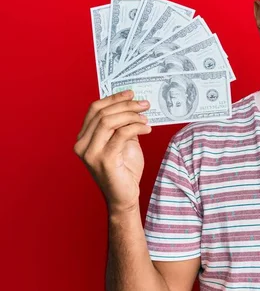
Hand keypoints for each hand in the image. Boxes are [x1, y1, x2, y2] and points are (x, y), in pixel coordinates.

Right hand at [73, 90, 152, 213]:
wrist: (125, 197)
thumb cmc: (124, 170)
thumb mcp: (122, 142)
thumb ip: (122, 125)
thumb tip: (132, 104)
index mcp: (83, 138)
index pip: (95, 109)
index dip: (113, 98)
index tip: (131, 93)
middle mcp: (82, 145)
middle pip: (103, 113)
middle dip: (126, 105)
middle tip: (144, 104)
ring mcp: (91, 153)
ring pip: (110, 121)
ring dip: (132, 115)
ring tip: (146, 118)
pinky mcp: (105, 160)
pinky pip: (121, 134)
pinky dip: (136, 127)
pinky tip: (147, 128)